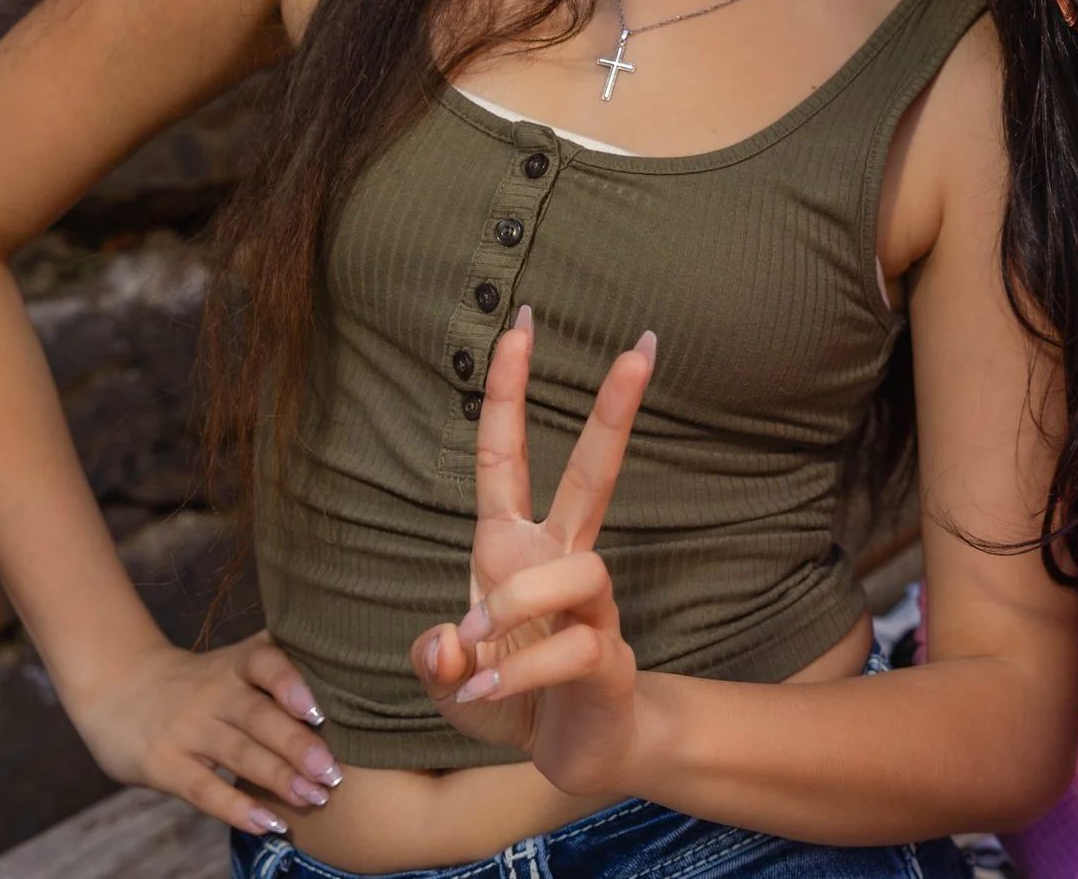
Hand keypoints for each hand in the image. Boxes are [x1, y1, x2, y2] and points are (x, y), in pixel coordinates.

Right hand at [73, 631, 343, 834]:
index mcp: (237, 664)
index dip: (291, 683)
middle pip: (260, 717)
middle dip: (299, 746)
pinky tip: (270, 824)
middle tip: (335, 773)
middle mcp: (214, 693)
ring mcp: (188, 731)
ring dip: (279, 779)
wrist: (117, 688)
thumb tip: (355, 661)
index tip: (319, 709)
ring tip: (316, 797)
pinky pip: (204, 790)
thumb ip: (283, 662)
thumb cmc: (199, 680)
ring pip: (238, 754)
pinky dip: (238, 809)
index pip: (265, 663)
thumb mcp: (235, 659)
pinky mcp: (165, 766)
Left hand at [412, 307, 655, 793]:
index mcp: (511, 549)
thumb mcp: (450, 680)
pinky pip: (568, 651)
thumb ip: (434, 659)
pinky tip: (483, 700)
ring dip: (521, 605)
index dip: (508, 391)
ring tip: (480, 648)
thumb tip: (449, 640)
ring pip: (578, 570)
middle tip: (642, 345)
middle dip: (615, 409)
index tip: (522, 323)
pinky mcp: (606, 659)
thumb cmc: (513, 697)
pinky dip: (516, 677)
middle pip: (595, 473)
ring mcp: (590, 610)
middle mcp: (558, 563)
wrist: (576, 755)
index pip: (506, 455)